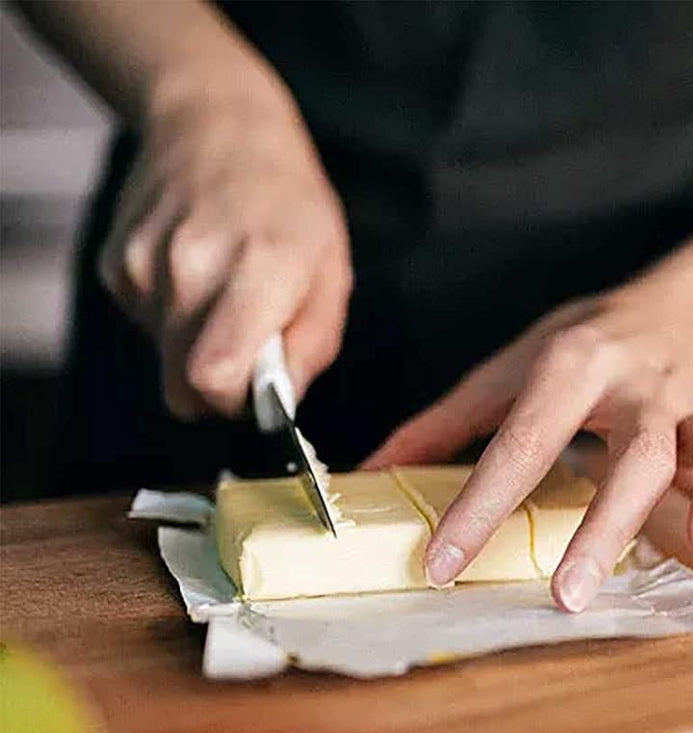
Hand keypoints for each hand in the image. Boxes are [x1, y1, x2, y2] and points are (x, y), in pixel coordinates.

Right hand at [99, 95, 350, 418]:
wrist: (218, 125)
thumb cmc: (289, 203)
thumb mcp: (332, 271)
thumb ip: (311, 344)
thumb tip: (281, 402)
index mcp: (257, 271)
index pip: (214, 377)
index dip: (237, 402)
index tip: (259, 389)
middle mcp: (190, 267)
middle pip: (182, 384)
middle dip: (219, 386)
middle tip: (250, 348)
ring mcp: (144, 263)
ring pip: (164, 357)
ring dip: (197, 343)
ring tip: (226, 290)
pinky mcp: (115, 263)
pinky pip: (146, 324)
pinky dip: (173, 315)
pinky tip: (196, 271)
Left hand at [363, 289, 692, 611]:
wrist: (686, 302)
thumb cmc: (592, 344)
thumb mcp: (515, 365)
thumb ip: (451, 422)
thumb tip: (373, 473)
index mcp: (574, 368)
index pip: (521, 442)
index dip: (479, 505)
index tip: (442, 564)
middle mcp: (641, 387)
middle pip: (630, 454)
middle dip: (603, 524)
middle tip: (568, 592)